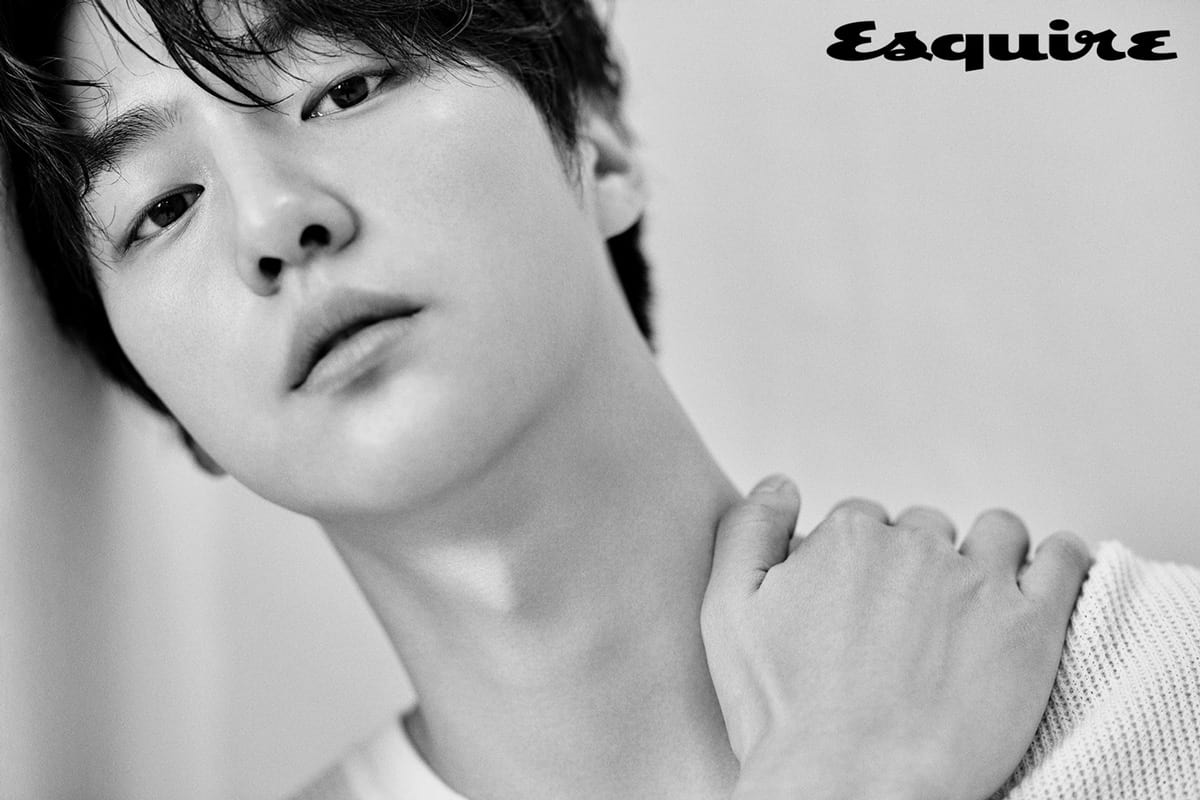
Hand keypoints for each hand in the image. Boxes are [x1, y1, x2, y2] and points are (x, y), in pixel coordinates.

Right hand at [701, 476, 1091, 799]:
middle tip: (909, 627)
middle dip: (918, 565)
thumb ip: (748, 529)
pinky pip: (1064, 559)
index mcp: (847, 537)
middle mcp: (915, 547)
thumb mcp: (727, 611)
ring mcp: (978, 583)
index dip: (858, 565)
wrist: (850, 793)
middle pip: (926, 529)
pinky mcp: (1031, 626)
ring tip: (976, 604)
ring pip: (996, 532)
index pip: (864, 522)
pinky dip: (1059, 558)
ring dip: (988, 553)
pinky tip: (1044, 578)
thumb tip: (781, 482)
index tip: (858, 611)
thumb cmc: (783, 715)